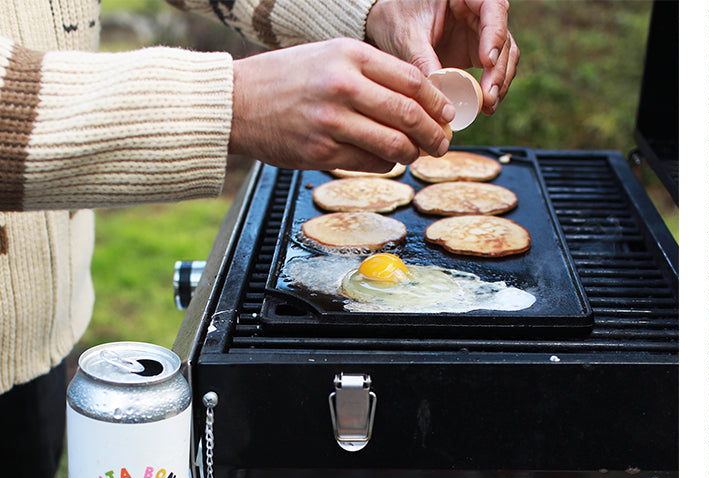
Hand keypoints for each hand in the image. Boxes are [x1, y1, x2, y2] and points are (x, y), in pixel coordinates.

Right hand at [230, 38, 453, 171]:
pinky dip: (385, 164)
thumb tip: (424, 100)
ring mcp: (331, 121)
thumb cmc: (286, 79)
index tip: (447, 114)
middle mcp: (342, 85)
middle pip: (410, 115)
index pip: (412, 80)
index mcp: (349, 55)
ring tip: (416, 153)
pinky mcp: (322, 152)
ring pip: (396, 145)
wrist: (233, 102)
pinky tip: (383, 157)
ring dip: (414, 154)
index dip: (438, 102)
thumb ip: (373, 73)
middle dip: (435, 134)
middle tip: (442, 142)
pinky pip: (372, 164)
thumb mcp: (329, 57)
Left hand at [365, 0, 519, 113]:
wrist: (386, 26)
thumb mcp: (406, 37)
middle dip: (499, 69)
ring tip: (488, 104)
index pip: (493, 8)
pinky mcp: (478, 51)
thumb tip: (439, 92)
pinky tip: (484, 104)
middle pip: (503, 37)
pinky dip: (492, 87)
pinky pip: (495, 69)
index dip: (495, 34)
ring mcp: (480, 32)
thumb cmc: (394, 18)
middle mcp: (478, 11)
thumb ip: (423, 60)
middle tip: (488, 95)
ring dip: (500, 82)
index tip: (487, 61)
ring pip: (505, 56)